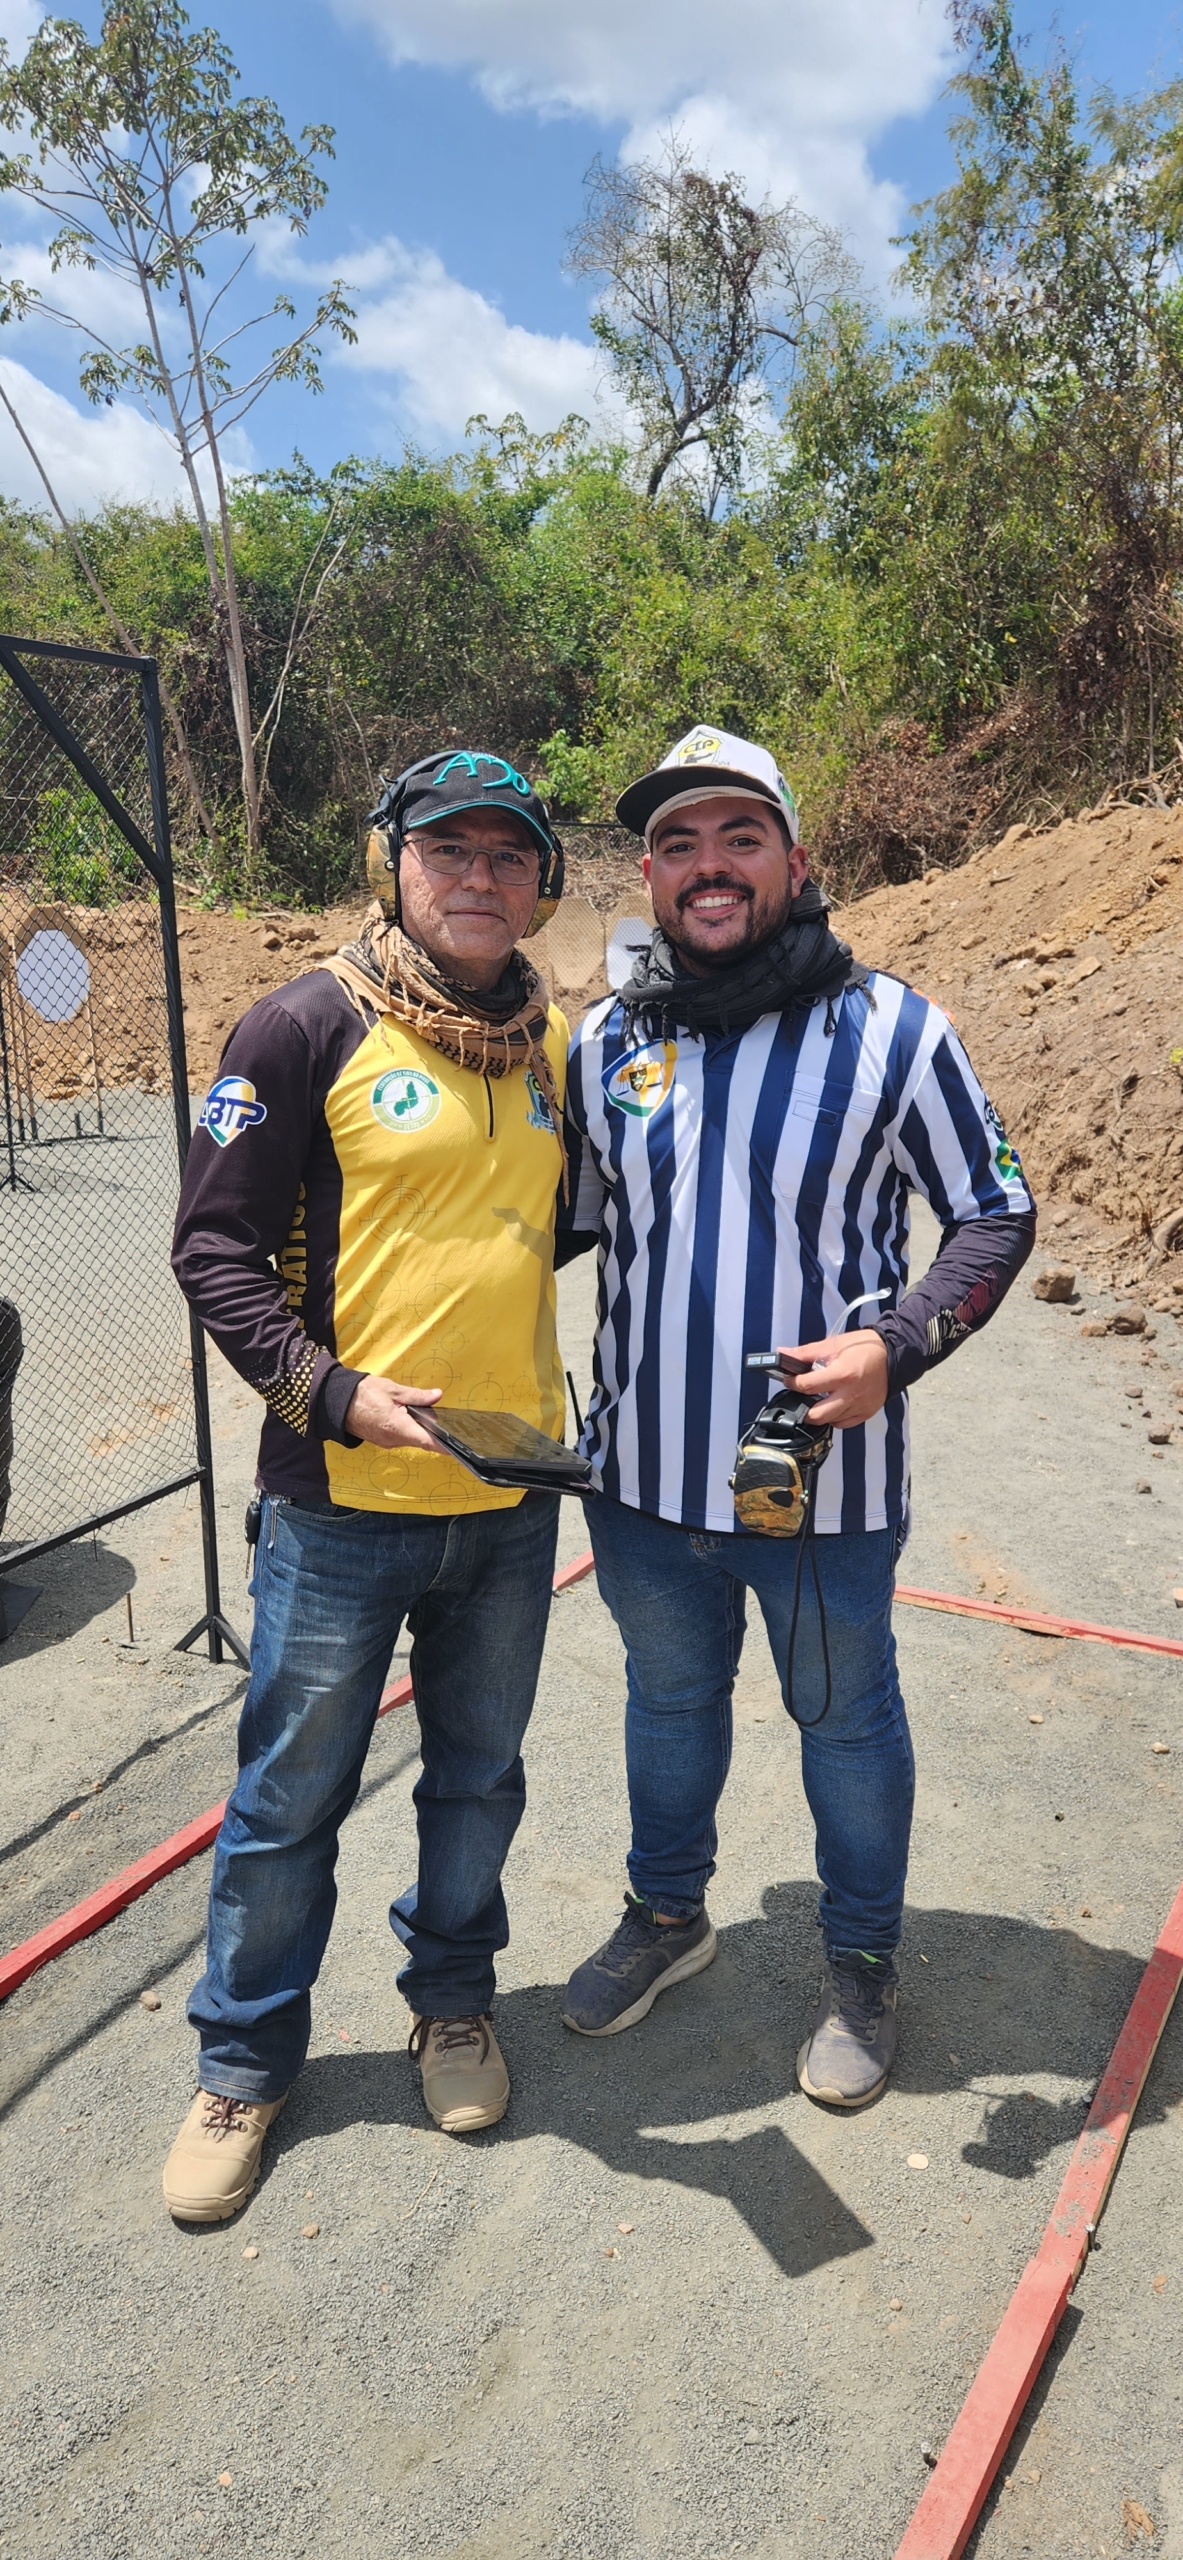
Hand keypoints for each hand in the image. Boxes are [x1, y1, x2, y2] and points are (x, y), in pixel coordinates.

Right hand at [343, 1375, 442, 1450]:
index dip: (444, 1446)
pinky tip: (404, 1416)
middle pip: (422, 1439)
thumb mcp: (394, 1390)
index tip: (457, 1449)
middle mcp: (393, 1440)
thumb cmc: (362, 1394)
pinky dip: (407, 1428)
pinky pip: (401, 1437)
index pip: (427, 1442)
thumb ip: (417, 1396)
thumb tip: (436, 1396)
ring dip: (417, 1427)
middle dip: (430, 1428)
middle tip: (432, 1413)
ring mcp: (387, 1442)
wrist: (337, 1402)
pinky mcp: (383, 1441)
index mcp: (398, 1427)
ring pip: (412, 1438)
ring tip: (412, 1410)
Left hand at [774, 1331, 889, 1429]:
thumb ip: (806, 1353)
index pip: (807, 1386)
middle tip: (801, 1397)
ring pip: (830, 1421)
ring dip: (819, 1414)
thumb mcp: (833, 1344)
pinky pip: (844, 1424)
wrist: (893, 1355)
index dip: (793, 1383)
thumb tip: (782, 1354)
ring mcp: (860, 1406)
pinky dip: (835, 1418)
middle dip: (803, 1408)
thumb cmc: (863, 1348)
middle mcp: (851, 1394)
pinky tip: (833, 1406)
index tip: (789, 1380)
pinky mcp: (867, 1412)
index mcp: (842, 1374)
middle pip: (817, 1415)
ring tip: (817, 1401)